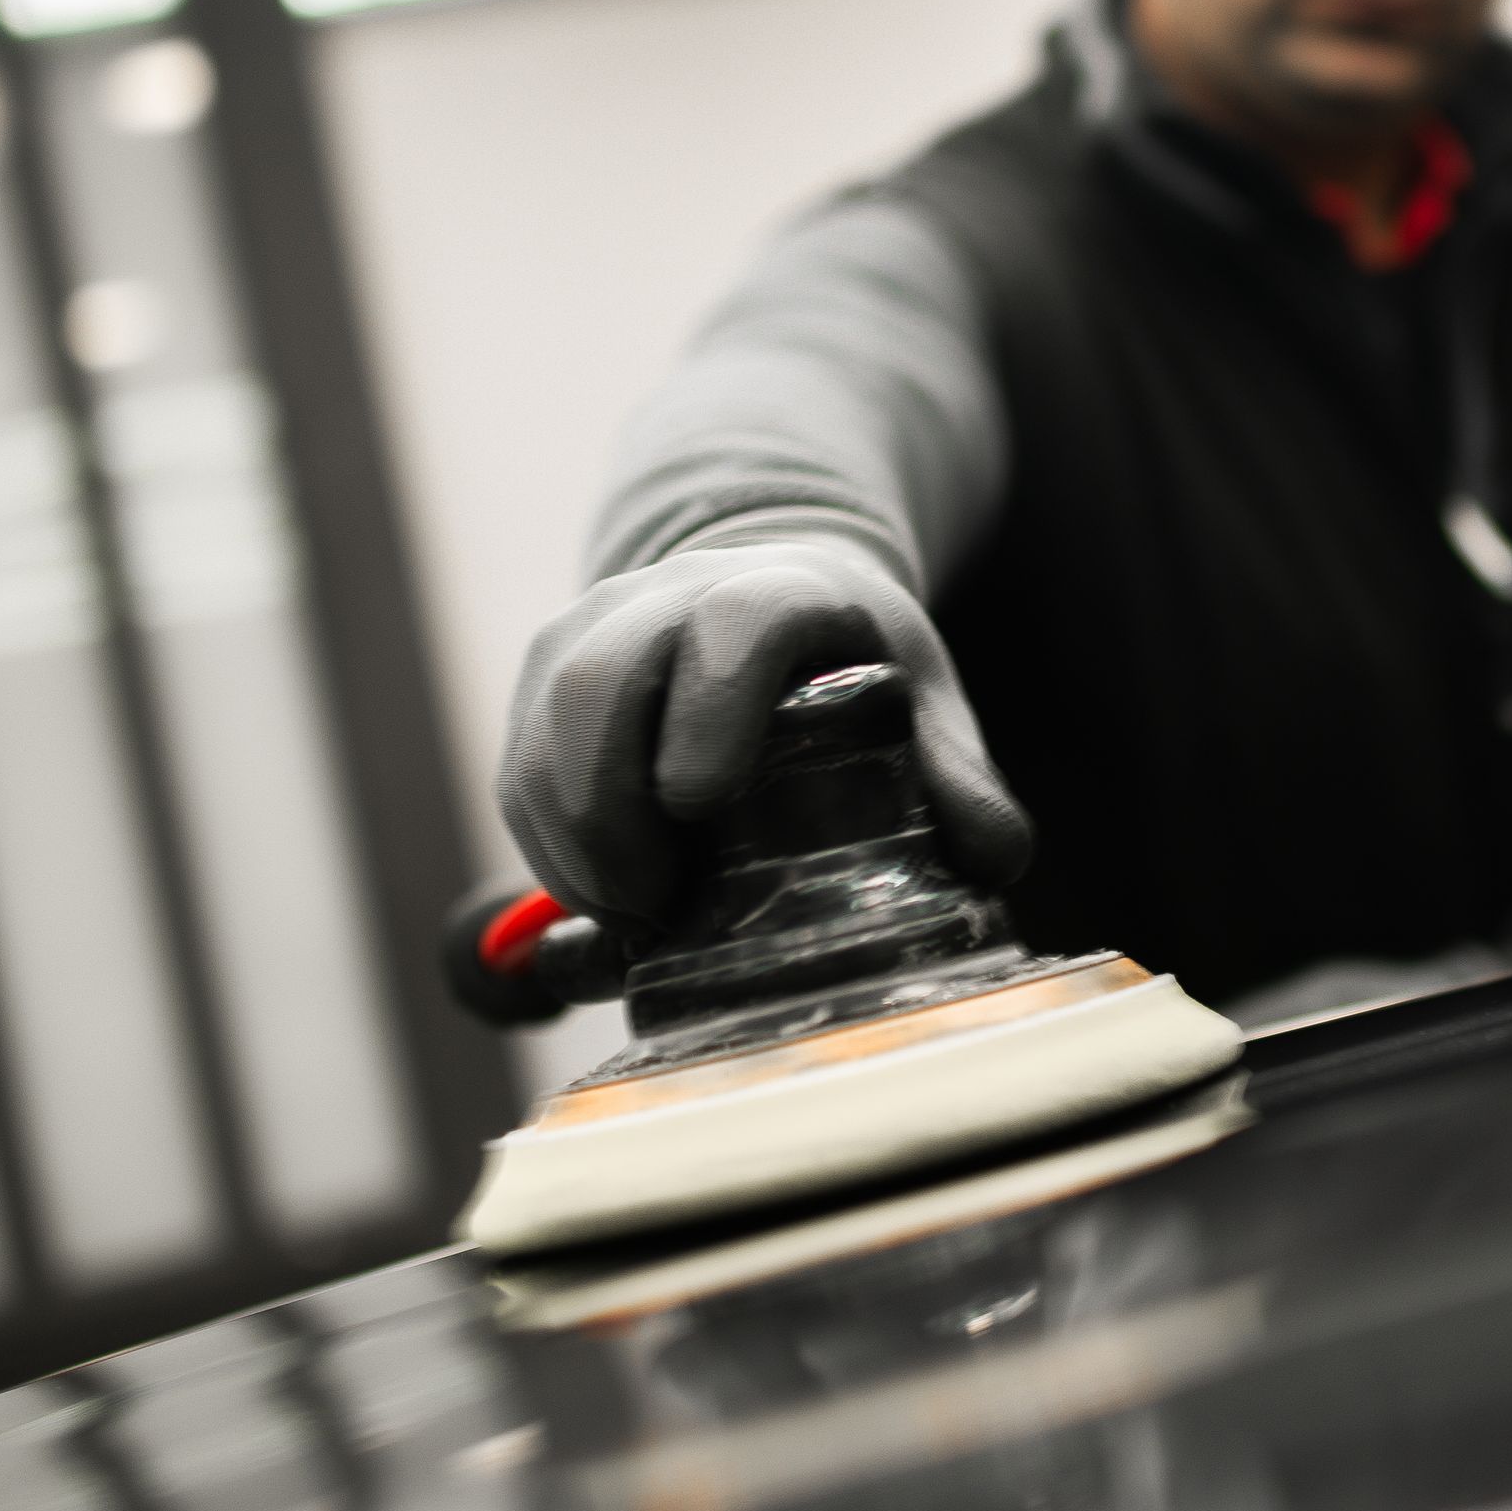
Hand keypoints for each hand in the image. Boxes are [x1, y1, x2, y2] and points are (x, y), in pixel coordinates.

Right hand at [498, 538, 1031, 935]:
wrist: (757, 597)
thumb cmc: (844, 663)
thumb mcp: (915, 699)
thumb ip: (954, 774)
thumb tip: (993, 859)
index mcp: (775, 593)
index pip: (732, 623)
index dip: (710, 710)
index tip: (701, 803)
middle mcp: (664, 600)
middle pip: (599, 686)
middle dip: (610, 815)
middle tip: (655, 908)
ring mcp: (589, 635)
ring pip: (541, 734)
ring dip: (571, 846)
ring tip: (632, 917)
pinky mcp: (541, 683)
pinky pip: (517, 770)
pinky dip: (550, 849)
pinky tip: (604, 898)